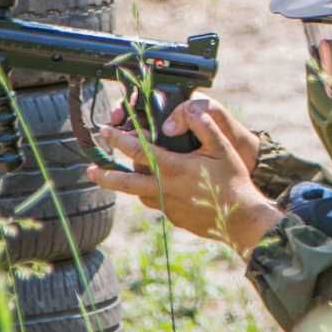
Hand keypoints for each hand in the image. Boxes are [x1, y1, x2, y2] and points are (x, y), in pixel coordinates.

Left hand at [87, 104, 283, 258]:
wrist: (241, 219)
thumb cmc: (233, 181)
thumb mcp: (221, 147)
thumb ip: (202, 126)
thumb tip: (184, 112)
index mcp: (174, 168)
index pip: (139, 151)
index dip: (119, 139)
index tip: (105, 132)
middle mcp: (165, 189)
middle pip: (126, 182)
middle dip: (105, 175)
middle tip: (90, 169)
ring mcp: (168, 206)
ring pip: (139, 193)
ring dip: (126, 184)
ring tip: (113, 177)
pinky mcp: (173, 218)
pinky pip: (155, 202)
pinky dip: (150, 193)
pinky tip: (154, 187)